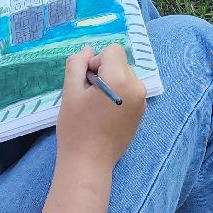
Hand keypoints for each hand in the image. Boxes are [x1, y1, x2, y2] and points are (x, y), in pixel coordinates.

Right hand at [55, 43, 145, 170]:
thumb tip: (88, 50)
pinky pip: (129, 92)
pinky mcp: (141, 113)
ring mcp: (142, 102)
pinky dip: (118, 95)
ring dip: (110, 83)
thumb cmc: (76, 127)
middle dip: (103, 72)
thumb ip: (77, 64)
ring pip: (125, 77)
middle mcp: (137, 87)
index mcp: (121, 79)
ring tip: (96, 106)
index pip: (113, 50)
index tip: (86, 82)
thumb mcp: (70, 91)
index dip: (96, 61)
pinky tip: (105, 115)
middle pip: (120, 63)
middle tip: (88, 96)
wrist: (89, 162)